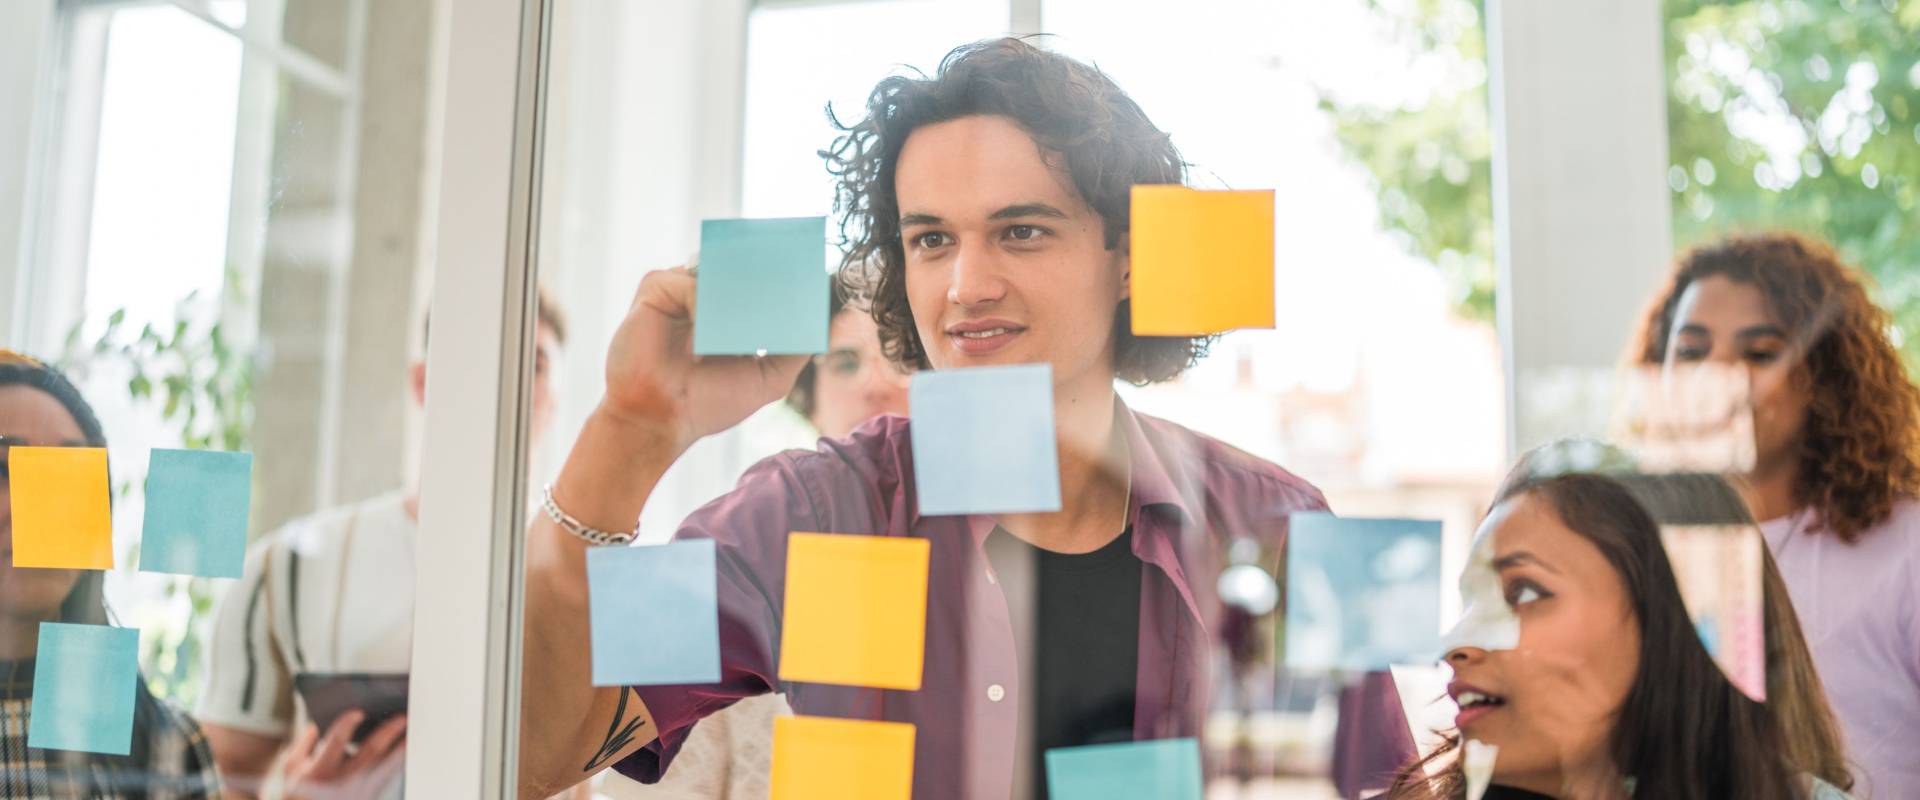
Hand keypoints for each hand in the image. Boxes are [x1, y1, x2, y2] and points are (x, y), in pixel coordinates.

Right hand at [282, 711, 407, 799]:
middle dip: (387, 733)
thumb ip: (301, 745)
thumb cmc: (296, 797)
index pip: (335, 742)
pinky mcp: (368, 798)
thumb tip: (313, 725)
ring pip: (385, 768)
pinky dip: (397, 764)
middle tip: (401, 718)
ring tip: (412, 733)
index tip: (359, 712)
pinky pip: (386, 779)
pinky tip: (405, 751)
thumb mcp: (289, 772)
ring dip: (400, 750)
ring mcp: (357, 793)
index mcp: (318, 771)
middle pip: (369, 753)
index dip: (347, 725)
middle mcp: (340, 782)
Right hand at [599, 266, 808, 447]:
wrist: (663, 418)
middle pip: (739, 269)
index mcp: (728, 313)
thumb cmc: (709, 403)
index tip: (808, 273)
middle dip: (765, 273)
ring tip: (752, 310)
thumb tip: (825, 326)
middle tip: (792, 272)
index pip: (758, 282)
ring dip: (737, 289)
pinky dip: (703, 301)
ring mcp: (679, 290)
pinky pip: (688, 281)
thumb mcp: (768, 377)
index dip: (780, 279)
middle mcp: (704, 296)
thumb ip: (795, 351)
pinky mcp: (655, 290)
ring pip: (716, 271)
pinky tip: (707, 330)